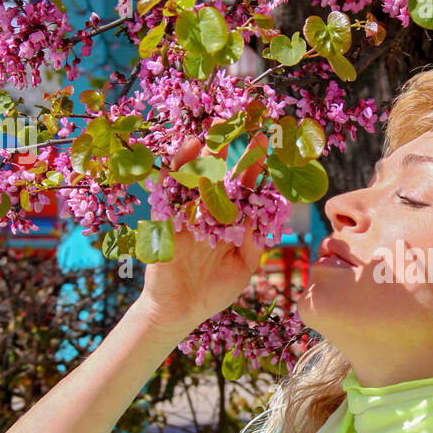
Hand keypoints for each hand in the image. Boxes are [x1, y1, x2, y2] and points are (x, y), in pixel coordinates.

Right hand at [136, 133, 268, 335]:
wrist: (180, 311)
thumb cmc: (213, 290)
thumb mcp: (243, 266)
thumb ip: (253, 240)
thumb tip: (266, 213)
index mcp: (228, 220)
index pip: (243, 188)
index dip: (254, 166)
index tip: (266, 144)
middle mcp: (207, 211)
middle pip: (219, 173)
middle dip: (228, 148)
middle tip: (240, 122)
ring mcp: (185, 214)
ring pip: (194, 177)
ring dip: (202, 153)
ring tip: (214, 130)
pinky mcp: (165, 220)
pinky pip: (169, 191)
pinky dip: (176, 170)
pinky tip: (186, 151)